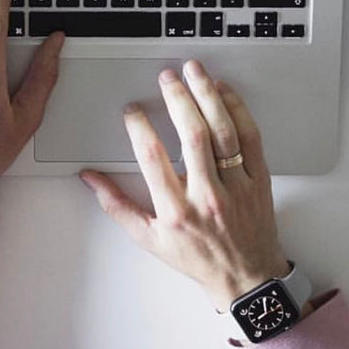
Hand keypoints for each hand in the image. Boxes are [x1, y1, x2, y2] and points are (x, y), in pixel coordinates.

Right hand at [79, 60, 289, 310]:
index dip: (139, 127)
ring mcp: (237, 186)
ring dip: (208, 96)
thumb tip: (90, 178)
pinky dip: (238, 110)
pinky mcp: (259, 179)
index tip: (132, 111)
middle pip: (193, 136)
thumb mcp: (148, 239)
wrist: (247, 277)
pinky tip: (223, 92)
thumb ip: (117, 205)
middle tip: (166, 77)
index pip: (153, 157)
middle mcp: (207, 195)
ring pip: (223, 132)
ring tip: (194, 72)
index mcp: (176, 210)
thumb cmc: (196, 257)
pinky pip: (250, 137)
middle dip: (177, 99)